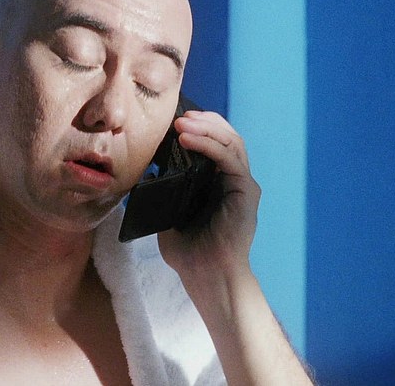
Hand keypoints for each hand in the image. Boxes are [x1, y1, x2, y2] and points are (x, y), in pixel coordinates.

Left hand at [157, 110, 260, 281]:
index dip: (198, 128)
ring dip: (206, 128)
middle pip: (226, 136)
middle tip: (179, 117)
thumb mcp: (170, 216)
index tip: (175, 121)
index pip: (214, 144)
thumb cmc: (189, 253)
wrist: (206, 277)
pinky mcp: (246, 192)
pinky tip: (189, 140)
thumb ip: (165, 194)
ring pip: (231, 142)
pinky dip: (210, 145)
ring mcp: (241, 185)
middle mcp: (233, 180)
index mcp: (217, 183)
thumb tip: (149, 173)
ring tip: (182, 124)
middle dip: (203, 122)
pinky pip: (230, 159)